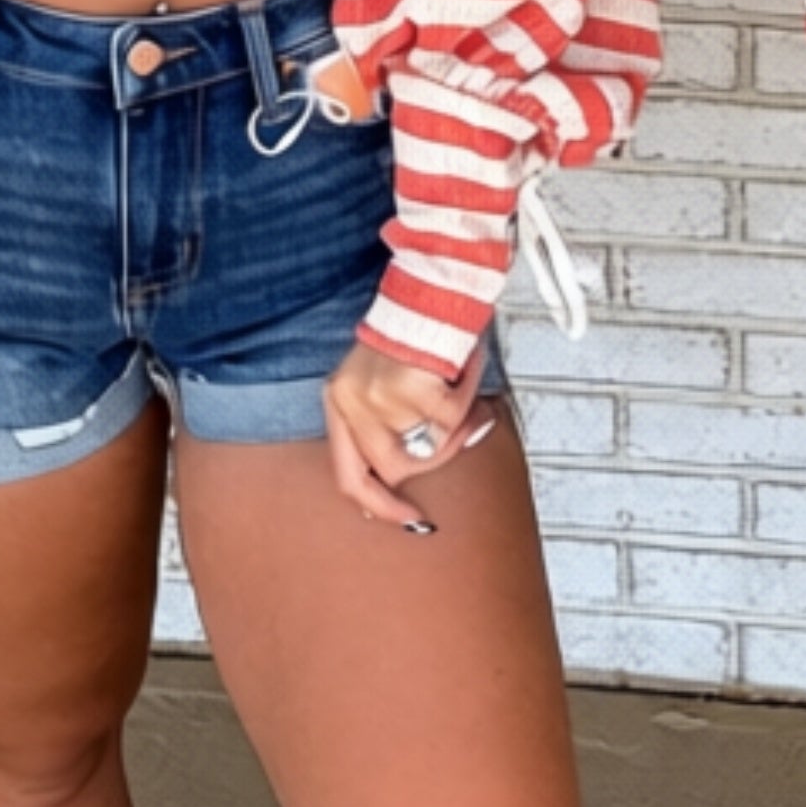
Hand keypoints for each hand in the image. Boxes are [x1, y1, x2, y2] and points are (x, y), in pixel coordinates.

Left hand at [321, 337, 493, 535]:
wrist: (426, 287)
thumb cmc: (409, 331)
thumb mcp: (378, 379)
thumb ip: (386, 425)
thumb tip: (405, 478)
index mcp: (338, 401)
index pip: (348, 477)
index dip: (379, 508)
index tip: (409, 519)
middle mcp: (350, 402)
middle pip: (395, 470)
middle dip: (437, 457)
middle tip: (464, 431)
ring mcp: (377, 397)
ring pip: (430, 444)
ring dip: (457, 421)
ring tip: (462, 386)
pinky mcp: (408, 389)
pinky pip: (450, 419)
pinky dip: (467, 395)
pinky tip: (464, 368)